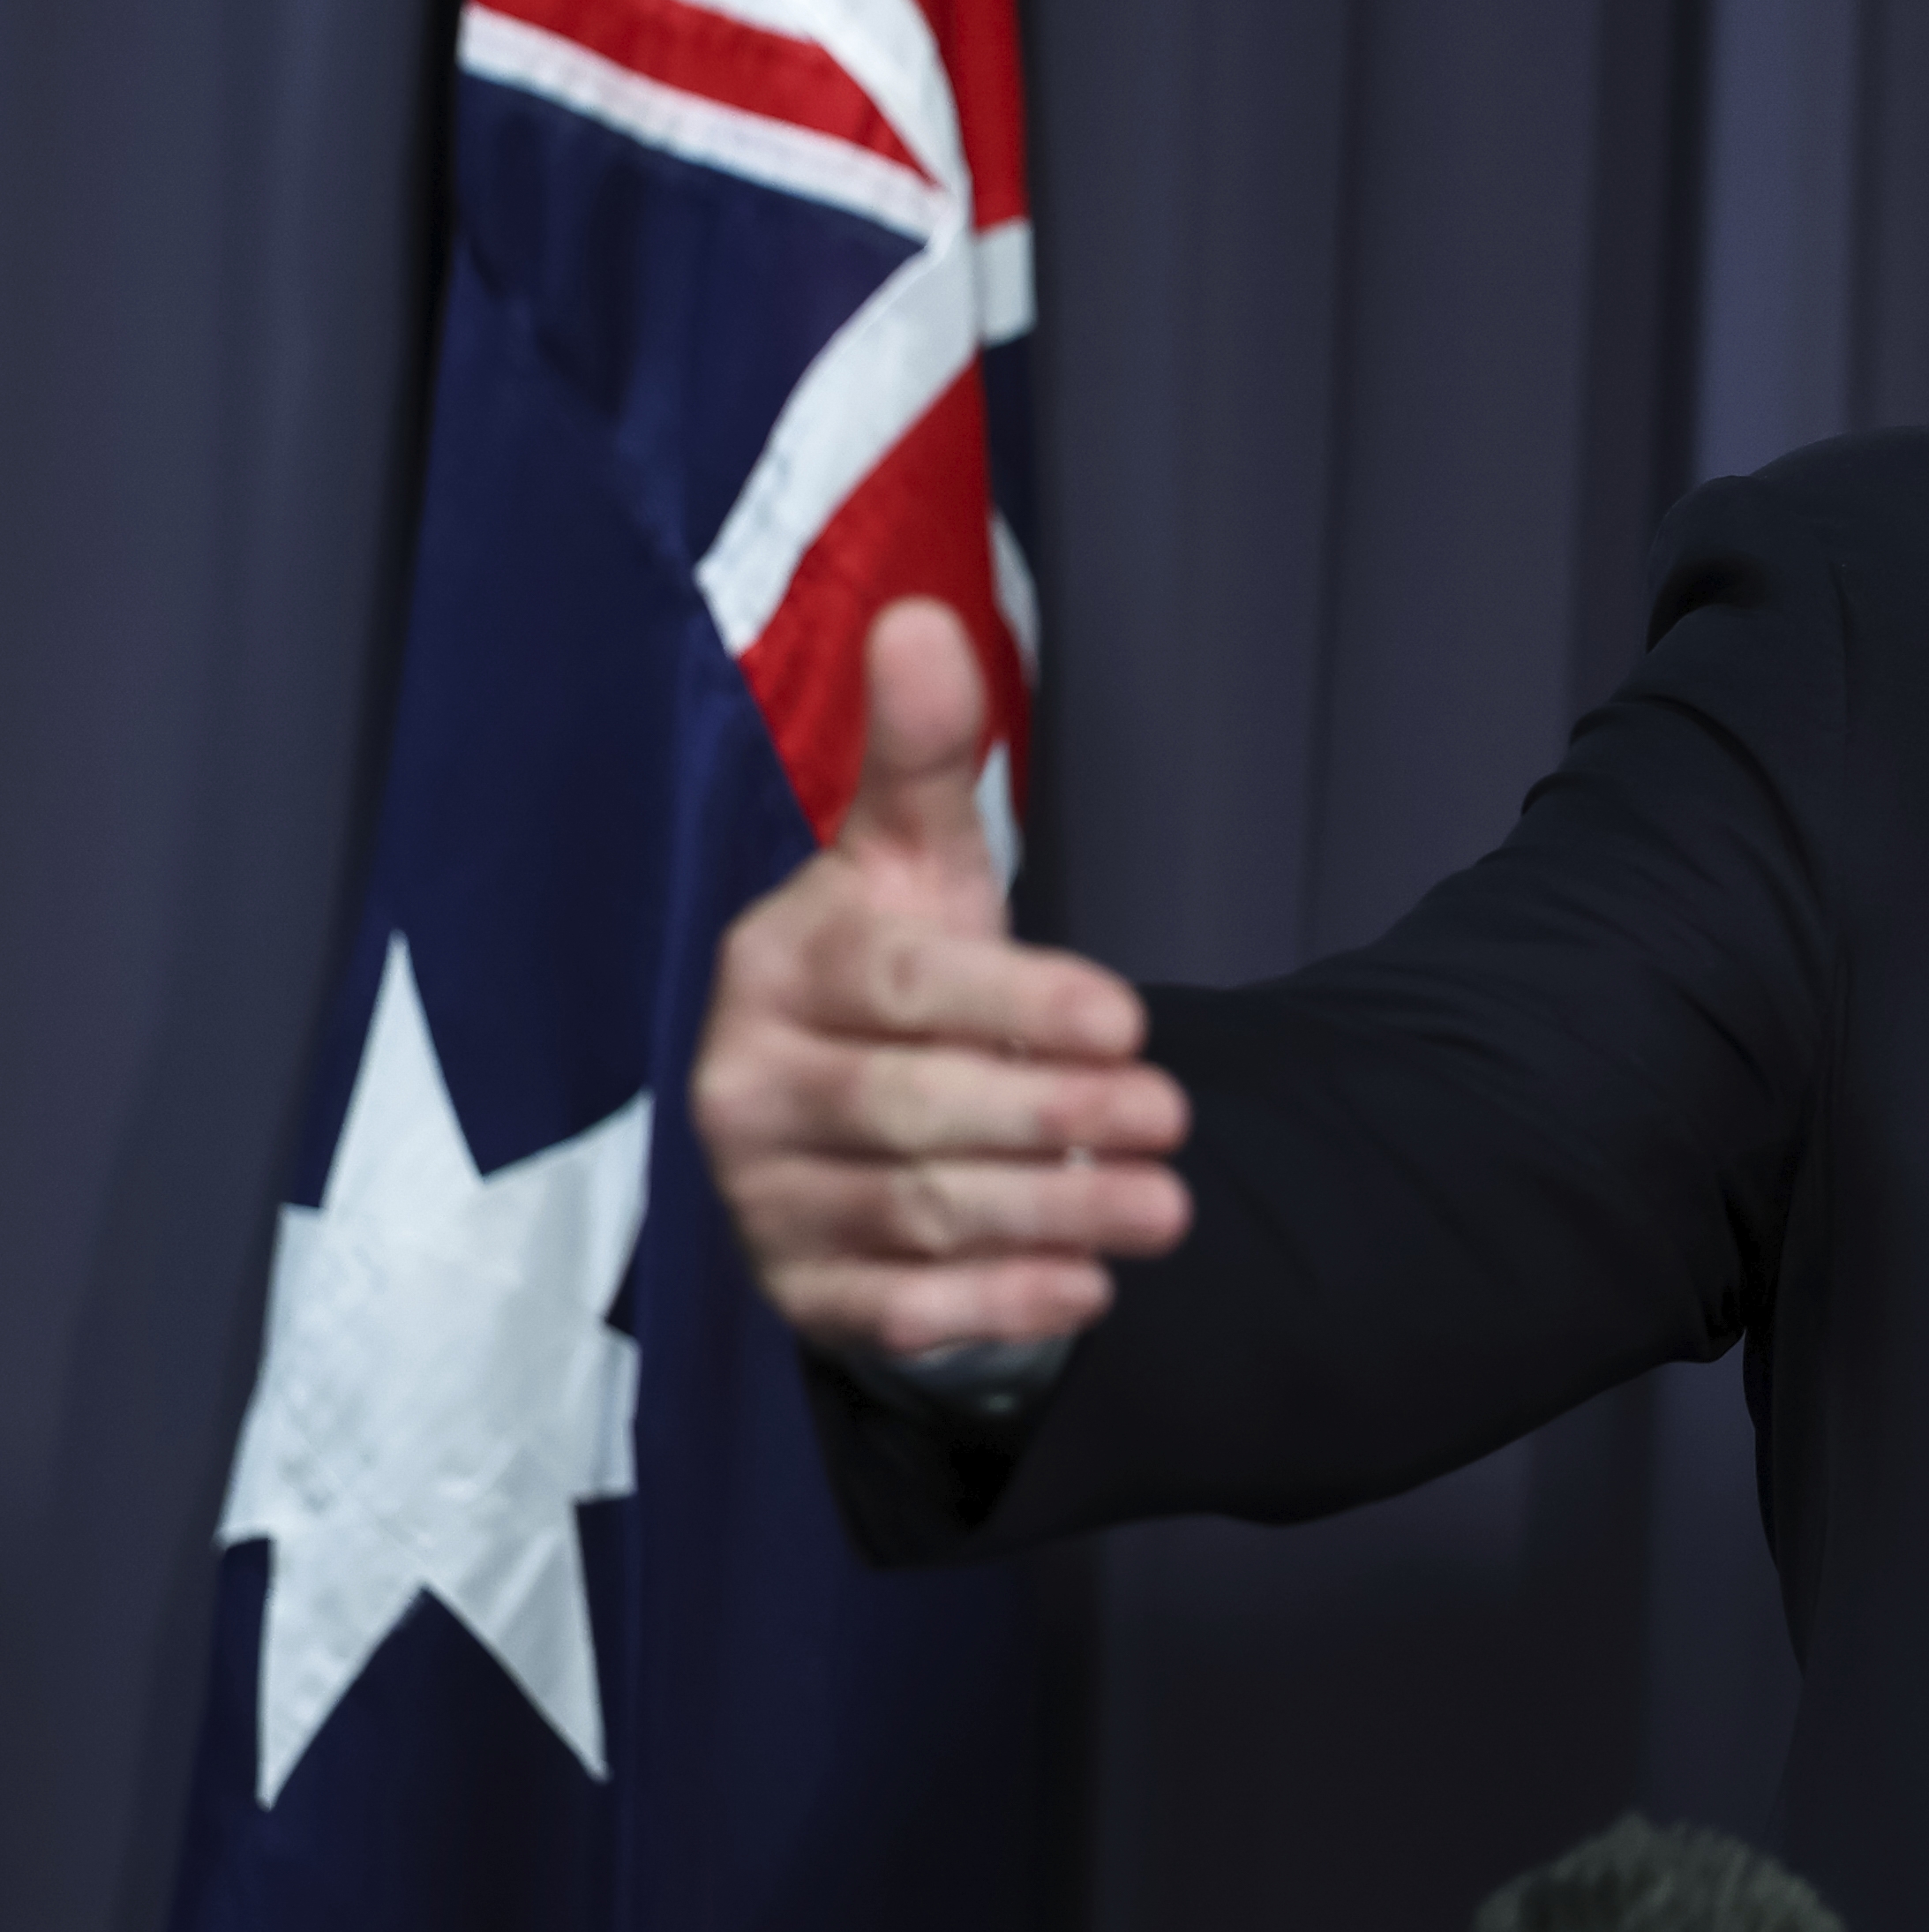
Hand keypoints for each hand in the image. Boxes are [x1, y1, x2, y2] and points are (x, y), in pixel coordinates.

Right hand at [695, 600, 1191, 1352]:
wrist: (839, 1105)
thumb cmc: (897, 968)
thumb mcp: (915, 859)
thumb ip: (924, 755)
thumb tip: (922, 619)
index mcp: (781, 967)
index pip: (904, 988)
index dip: (1018, 1004)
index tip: (1129, 1018)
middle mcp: (749, 1084)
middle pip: (913, 1112)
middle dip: (1055, 1118)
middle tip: (1177, 1119)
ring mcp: (763, 1195)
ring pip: (916, 1215)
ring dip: (1052, 1216)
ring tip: (1169, 1208)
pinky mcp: (795, 1290)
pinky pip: (892, 1313)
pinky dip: (996, 1306)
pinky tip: (1089, 1290)